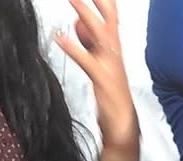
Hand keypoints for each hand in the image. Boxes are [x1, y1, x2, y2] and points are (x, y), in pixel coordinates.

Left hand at [55, 0, 137, 152]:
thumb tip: (78, 24)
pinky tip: (59, 39)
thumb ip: (90, 45)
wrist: (123, 126)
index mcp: (114, 49)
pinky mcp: (102, 79)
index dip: (103, 0)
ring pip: (99, 33)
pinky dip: (72, 47)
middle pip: (108, 18)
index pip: (111, 16)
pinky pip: (86, 59)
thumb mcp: (100, 65)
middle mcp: (114, 53)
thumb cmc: (112, 97)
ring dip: (85, 13)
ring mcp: (109, 65)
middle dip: (97, 0)